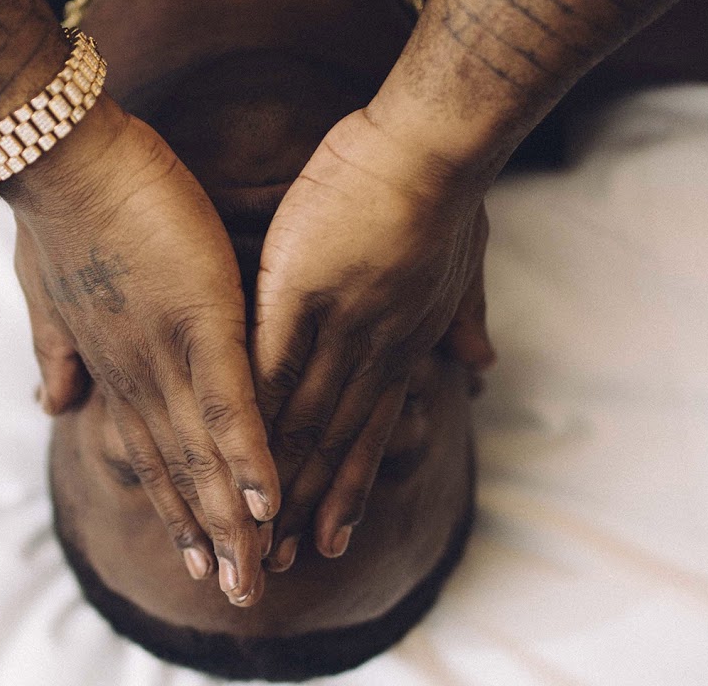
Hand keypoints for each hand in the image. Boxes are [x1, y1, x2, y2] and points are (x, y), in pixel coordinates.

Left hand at [4, 97, 278, 605]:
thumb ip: (57, 354)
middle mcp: (139, 375)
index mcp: (115, 367)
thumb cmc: (60, 214)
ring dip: (228, 520)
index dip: (174, 506)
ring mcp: (167, 351)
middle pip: (177, 471)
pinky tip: (266, 498)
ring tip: (251, 573)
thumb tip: (53, 401)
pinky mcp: (197, 320)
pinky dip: (246, 453)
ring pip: (201, 453)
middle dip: (205, 536)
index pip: (151, 451)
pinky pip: (227, 400)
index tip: (194, 553)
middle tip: (234, 591)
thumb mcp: (51, 298)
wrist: (60, 153)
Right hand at [253, 108, 492, 570]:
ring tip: (253, 531)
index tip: (330, 538)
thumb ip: (463, 318)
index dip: (349, 488)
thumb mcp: (465, 267)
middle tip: (279, 564)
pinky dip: (251, 410)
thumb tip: (482, 363)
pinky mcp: (302, 291)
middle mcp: (374, 350)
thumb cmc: (448, 194)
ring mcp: (339, 323)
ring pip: (302, 415)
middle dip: (306, 506)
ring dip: (276, 478)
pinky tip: (226, 451)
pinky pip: (270, 361)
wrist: (434, 143)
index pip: (371, 431)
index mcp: (403, 344)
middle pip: (334, 441)